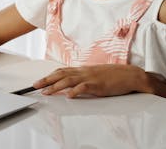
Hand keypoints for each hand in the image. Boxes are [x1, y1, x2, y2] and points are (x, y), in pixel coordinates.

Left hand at [32, 64, 150, 97]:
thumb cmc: (114, 76)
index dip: (49, 76)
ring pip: (69, 80)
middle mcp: (84, 72)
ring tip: (46, 92)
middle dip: (47, 80)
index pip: (62, 71)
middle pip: (61, 74)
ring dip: (56, 87)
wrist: (130, 75)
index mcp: (83, 70)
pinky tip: (68, 96)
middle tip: (35, 85)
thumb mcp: (95, 75)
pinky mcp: (99, 85)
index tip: (39, 81)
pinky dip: (75, 91)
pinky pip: (84, 87)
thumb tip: (72, 85)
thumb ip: (83, 78)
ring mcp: (91, 77)